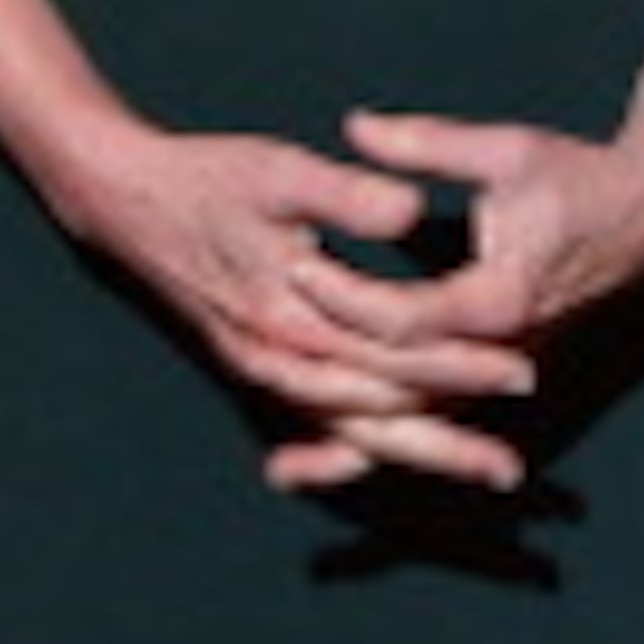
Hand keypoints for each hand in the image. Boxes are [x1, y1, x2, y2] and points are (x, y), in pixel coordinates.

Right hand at [44, 120, 511, 450]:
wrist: (122, 199)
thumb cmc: (204, 179)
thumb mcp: (277, 172)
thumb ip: (348, 195)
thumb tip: (413, 210)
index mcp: (288, 317)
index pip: (394, 354)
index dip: (460, 363)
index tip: (521, 371)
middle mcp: (276, 361)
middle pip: (378, 417)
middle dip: (448, 441)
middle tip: (513, 472)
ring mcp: (263, 372)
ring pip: (351, 431)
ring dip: (416, 452)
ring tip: (478, 470)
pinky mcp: (257, 368)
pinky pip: (318, 422)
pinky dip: (359, 449)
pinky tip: (398, 461)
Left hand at [257, 100, 643, 497]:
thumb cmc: (580, 177)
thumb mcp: (505, 150)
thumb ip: (426, 146)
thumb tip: (355, 127)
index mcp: (501, 298)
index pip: (402, 318)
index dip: (342, 297)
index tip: (293, 265)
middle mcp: (503, 353)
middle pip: (400, 388)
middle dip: (331, 385)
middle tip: (262, 366)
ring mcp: (505, 372)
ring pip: (419, 422)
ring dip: (356, 448)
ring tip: (284, 473)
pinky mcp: (503, 375)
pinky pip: (438, 418)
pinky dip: (390, 443)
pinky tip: (342, 461)